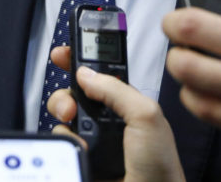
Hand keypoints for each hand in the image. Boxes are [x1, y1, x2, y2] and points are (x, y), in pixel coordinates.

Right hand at [46, 46, 184, 181]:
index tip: (63, 53)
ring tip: (73, 124)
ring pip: (64, 116)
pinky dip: (65, 141)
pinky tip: (80, 148)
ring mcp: (93, 140)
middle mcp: (108, 119)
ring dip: (64, 115)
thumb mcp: (146, 116)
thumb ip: (117, 89)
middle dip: (66, 91)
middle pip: (75, 92)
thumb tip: (86, 74)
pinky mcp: (81, 158)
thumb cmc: (160, 166)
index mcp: (128, 103)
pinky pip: (61, 141)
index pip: (100, 74)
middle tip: (71, 103)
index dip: (81, 60)